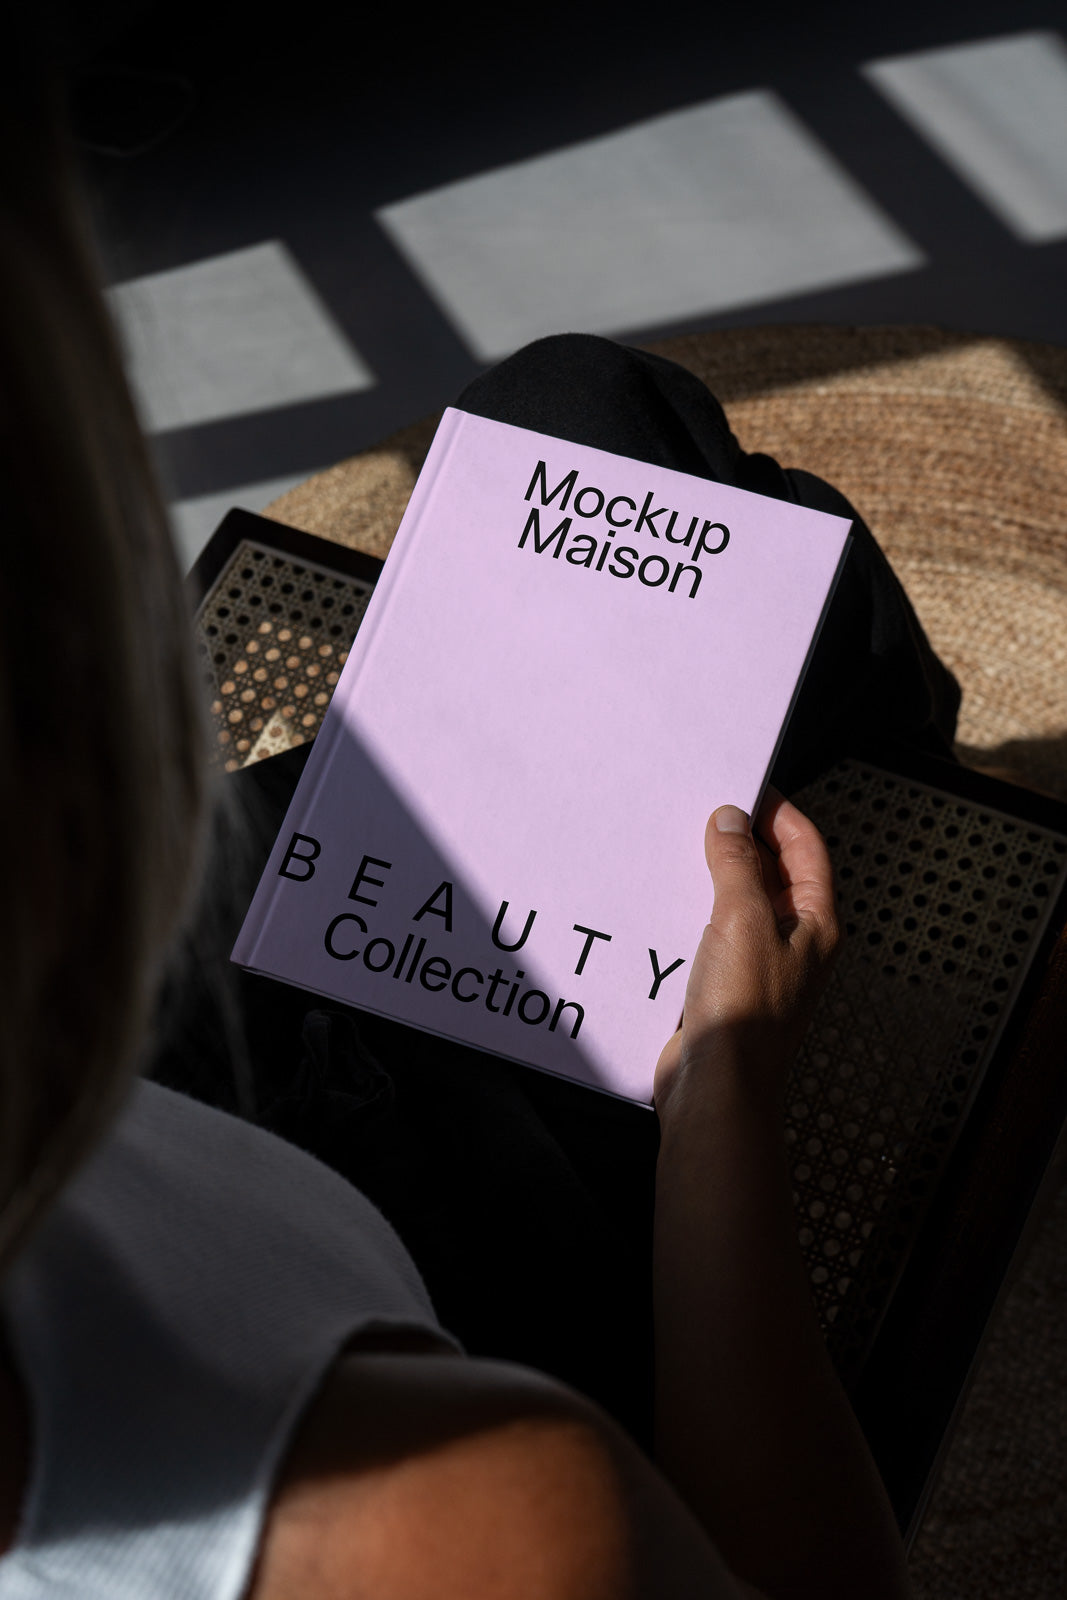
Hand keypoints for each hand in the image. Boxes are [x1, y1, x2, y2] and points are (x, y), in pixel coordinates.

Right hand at [654, 788, 838, 1121]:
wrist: (716, 1087)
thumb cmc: (744, 1015)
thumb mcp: (742, 919)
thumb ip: (736, 864)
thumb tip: (730, 820)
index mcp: (815, 923)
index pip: (805, 848)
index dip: (778, 813)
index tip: (744, 788)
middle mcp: (792, 941)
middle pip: (772, 872)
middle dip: (740, 840)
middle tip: (704, 813)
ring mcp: (758, 962)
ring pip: (738, 901)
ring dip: (712, 874)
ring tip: (680, 849)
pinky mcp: (724, 983)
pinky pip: (711, 931)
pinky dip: (692, 909)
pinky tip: (664, 900)